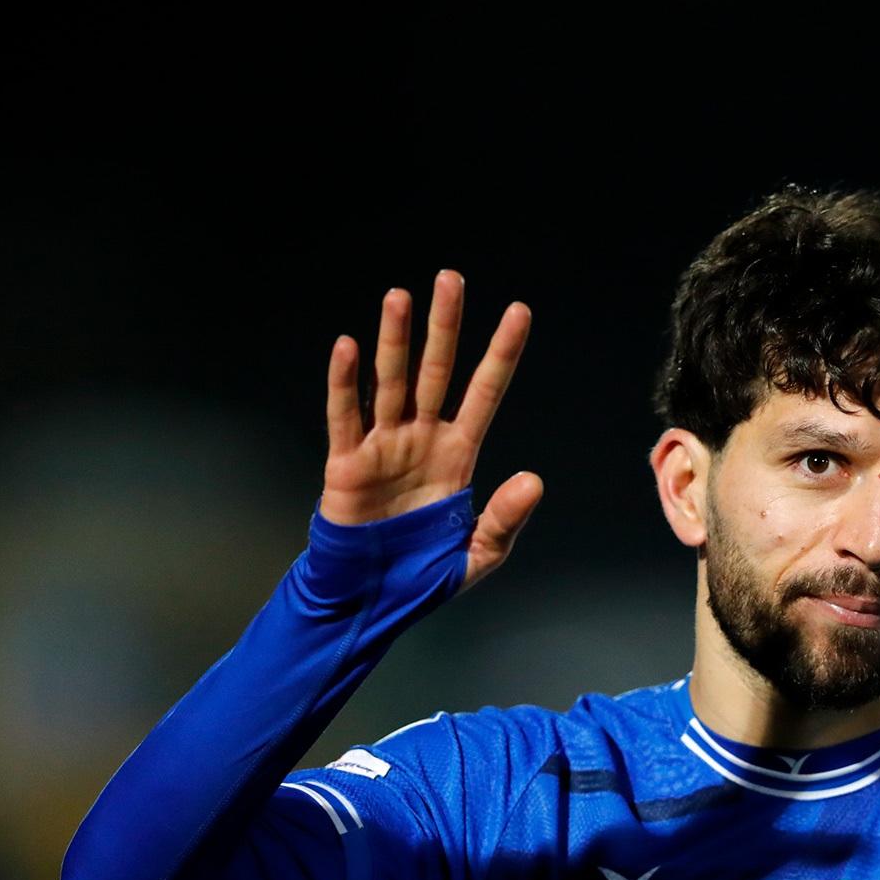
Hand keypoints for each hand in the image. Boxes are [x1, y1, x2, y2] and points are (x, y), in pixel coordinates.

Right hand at [320, 270, 543, 594]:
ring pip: (391, 382)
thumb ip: (505, 519)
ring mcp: (383, 446)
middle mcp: (421, 439)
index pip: (485, 393)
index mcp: (457, 455)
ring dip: (395, 340)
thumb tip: (534, 480)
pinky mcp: (347, 464)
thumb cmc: (423, 575)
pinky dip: (345, 383)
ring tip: (400, 297)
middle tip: (451, 279)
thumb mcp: (477, 555)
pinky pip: (345, 416)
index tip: (519, 311)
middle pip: (436, 372)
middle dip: (444, 327)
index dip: (501, 353)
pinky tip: (349, 347)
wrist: (371, 600)